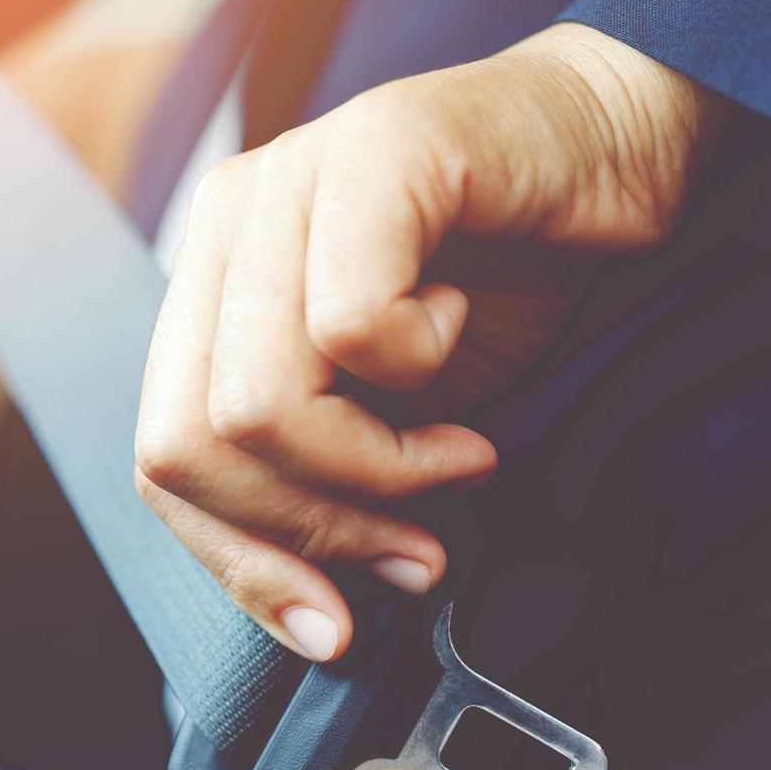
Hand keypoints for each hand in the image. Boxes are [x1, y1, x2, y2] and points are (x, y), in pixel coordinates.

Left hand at [134, 23, 728, 661]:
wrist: (609, 145)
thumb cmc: (499, 278)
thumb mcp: (386, 412)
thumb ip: (316, 480)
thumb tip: (309, 615)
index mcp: (208, 289)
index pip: (161, 460)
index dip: (241, 563)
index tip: (332, 624)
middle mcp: (223, 231)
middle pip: (186, 446)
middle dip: (309, 530)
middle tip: (415, 546)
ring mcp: (282, 184)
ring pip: (257, 404)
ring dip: (376, 469)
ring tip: (458, 454)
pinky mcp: (365, 154)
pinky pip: (350, 325)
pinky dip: (423, 365)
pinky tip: (457, 322)